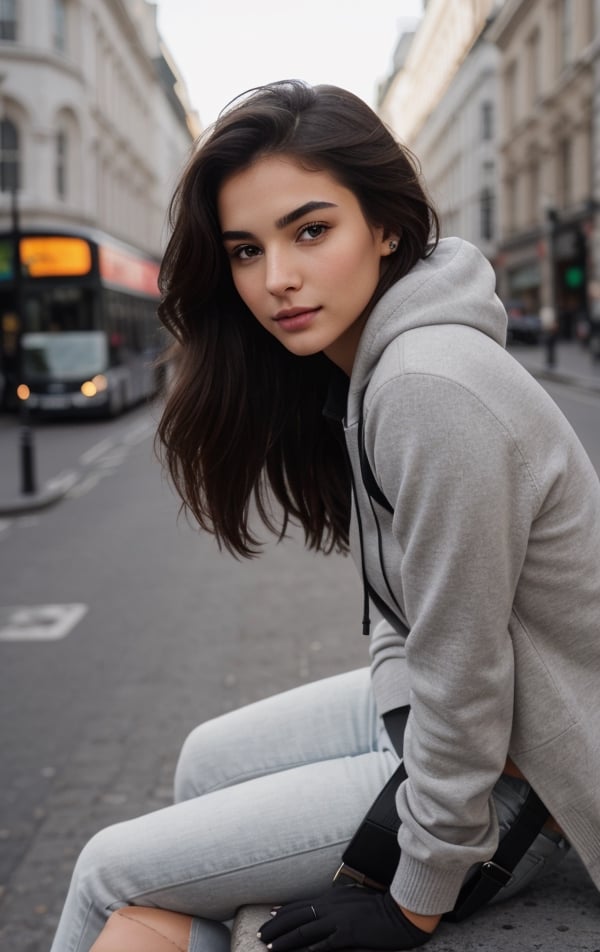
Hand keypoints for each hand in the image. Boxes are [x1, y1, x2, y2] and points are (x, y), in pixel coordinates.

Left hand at [257, 884, 431, 951]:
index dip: (284, 911)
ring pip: (304, 930)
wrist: (401, 912)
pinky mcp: (348, 935)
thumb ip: (338, 904)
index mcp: (332, 896)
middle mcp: (331, 905)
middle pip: (297, 916)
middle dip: (276, 926)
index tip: (270, 917)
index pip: (301, 904)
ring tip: (271, 946)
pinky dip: (308, 950)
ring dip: (285, 940)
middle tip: (261, 934)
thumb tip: (324, 908)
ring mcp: (338, 920)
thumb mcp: (355, 899)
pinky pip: (323, 945)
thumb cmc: (381, 907)